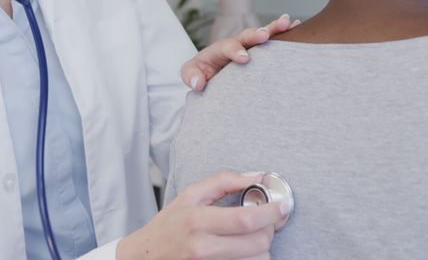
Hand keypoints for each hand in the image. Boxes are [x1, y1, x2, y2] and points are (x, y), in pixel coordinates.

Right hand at [116, 171, 287, 259]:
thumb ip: (224, 181)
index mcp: (198, 220)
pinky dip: (252, 258)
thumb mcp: (190, 195)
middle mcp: (203, 247)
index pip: (246, 219)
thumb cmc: (168, 225)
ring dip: (262, 247)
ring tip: (251, 237)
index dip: (271, 212)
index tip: (282, 205)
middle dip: (269, 230)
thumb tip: (257, 176)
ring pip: (257, 259)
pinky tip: (242, 249)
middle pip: (257, 243)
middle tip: (267, 221)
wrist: (145, 257)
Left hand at [181, 15, 298, 90]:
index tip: (245, 58)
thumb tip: (198, 83)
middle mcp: (237, 43)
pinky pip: (274, 40)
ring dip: (275, 28)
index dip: (235, 50)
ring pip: (263, 34)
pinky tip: (298, 26)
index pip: (227, 47)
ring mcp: (250, 46)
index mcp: (220, 49)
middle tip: (265, 35)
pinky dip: (285, 33)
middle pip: (247, 35)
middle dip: (256, 34)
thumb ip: (190, 75)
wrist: (212, 71)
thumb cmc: (202, 71)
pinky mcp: (261, 51)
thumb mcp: (191, 73)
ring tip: (289, 22)